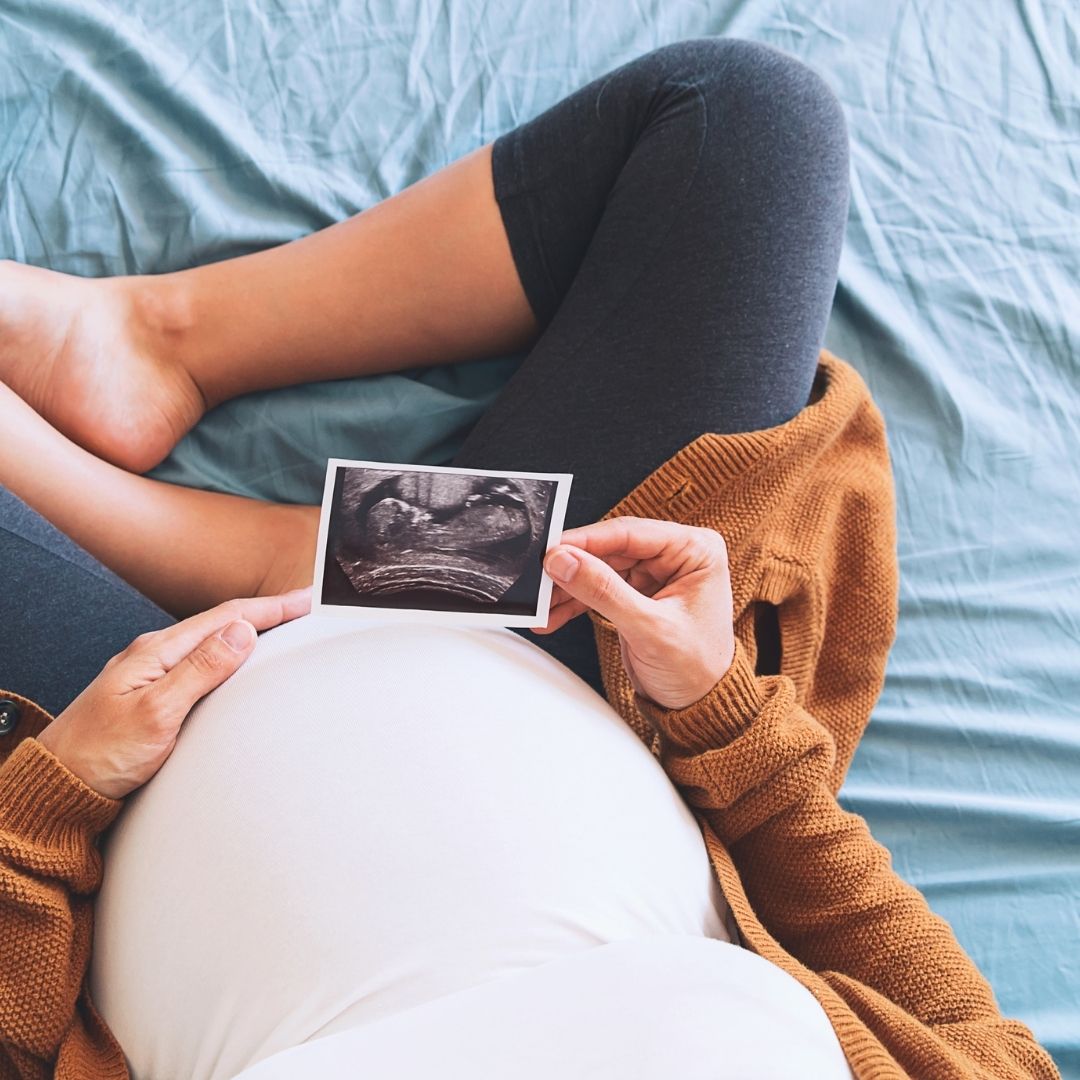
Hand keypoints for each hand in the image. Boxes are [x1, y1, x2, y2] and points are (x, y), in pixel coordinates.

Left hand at [36, 589, 311, 798]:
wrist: (57, 786)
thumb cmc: (98, 755)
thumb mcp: (156, 713)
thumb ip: (199, 671)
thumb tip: (241, 634)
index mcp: (157, 651)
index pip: (226, 617)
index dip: (270, 606)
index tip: (305, 600)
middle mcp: (154, 655)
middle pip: (221, 622)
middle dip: (266, 612)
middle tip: (304, 608)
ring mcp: (151, 672)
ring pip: (212, 641)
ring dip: (249, 630)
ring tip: (281, 627)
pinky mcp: (152, 692)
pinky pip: (201, 661)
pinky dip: (230, 653)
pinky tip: (237, 661)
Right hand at [533, 518, 734, 710]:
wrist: (699, 706)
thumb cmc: (696, 669)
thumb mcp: (649, 628)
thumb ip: (604, 591)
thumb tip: (564, 560)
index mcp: (695, 549)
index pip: (631, 533)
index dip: (586, 540)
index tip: (552, 550)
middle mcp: (676, 554)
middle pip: (610, 549)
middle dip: (573, 568)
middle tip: (539, 580)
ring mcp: (655, 574)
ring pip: (598, 568)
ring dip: (568, 588)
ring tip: (541, 605)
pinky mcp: (637, 593)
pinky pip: (598, 588)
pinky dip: (574, 602)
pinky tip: (552, 615)